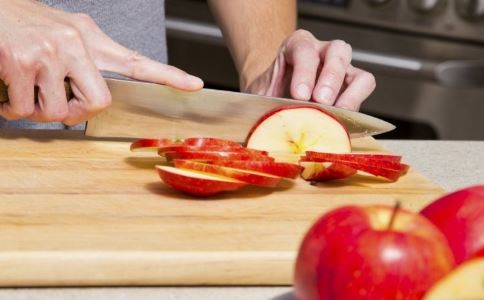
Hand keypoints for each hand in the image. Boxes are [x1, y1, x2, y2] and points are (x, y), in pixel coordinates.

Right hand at [0, 0, 202, 124]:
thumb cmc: (29, 25)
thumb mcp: (68, 33)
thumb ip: (87, 61)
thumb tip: (98, 97)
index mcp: (91, 39)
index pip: (136, 61)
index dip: (168, 75)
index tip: (194, 85)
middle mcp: (75, 44)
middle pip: (98, 103)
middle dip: (78, 113)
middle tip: (61, 101)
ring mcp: (48, 53)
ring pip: (57, 113)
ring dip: (38, 110)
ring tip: (27, 88)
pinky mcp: (20, 62)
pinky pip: (23, 110)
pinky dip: (12, 108)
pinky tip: (7, 90)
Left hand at [242, 30, 374, 110]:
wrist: (274, 101)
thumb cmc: (269, 95)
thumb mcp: (259, 95)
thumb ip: (262, 103)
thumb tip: (266, 125)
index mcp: (297, 45)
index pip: (304, 49)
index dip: (304, 72)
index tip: (299, 95)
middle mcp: (323, 52)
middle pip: (336, 53)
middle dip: (330, 79)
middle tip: (320, 101)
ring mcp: (342, 69)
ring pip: (357, 71)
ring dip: (350, 94)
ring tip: (337, 112)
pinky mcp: (354, 87)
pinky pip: (365, 88)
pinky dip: (356, 103)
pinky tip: (341, 119)